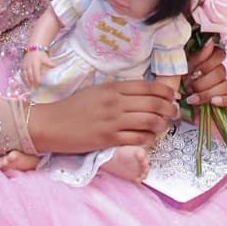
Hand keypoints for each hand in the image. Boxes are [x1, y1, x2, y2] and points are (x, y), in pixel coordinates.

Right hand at [21, 49, 50, 88]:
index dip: (37, 79)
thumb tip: (56, 66)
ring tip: (30, 88)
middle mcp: (29, 65)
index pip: (36, 73)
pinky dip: (23, 79)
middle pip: (30, 75)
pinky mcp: (22, 66)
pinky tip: (25, 84)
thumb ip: (49, 63)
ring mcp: (25, 66)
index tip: (39, 85)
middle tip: (34, 89)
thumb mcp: (45, 58)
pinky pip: (22, 74)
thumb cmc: (40, 54)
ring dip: (27, 82)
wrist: (33, 48)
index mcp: (35, 63)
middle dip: (32, 82)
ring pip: (25, 75)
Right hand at [27, 79, 177, 154]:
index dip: (164, 91)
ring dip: (162, 124)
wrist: (52, 124)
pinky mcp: (108, 139)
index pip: (147, 86)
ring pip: (149, 121)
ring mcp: (112, 121)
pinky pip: (137, 138)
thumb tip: (141, 95)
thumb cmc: (73, 107)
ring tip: (165, 126)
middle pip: (152, 103)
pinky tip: (150, 138)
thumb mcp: (97, 91)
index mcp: (112, 88)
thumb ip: (117, 92)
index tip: (173, 96)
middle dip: (169, 109)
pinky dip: (148, 138)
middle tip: (175, 113)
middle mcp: (115, 102)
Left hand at [183, 39, 226, 108]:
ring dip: (207, 93)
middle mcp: (219, 71)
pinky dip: (223, 100)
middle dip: (202, 82)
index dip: (208, 63)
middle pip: (221, 72)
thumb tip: (210, 41)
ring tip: (193, 98)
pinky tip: (212, 102)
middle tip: (189, 86)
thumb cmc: (182, 79)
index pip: (220, 54)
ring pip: (226, 85)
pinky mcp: (226, 99)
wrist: (178, 98)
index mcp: (210, 60)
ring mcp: (224, 85)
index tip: (194, 71)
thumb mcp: (185, 65)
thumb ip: (198, 54)